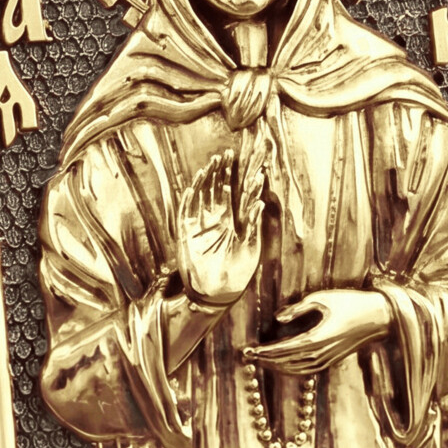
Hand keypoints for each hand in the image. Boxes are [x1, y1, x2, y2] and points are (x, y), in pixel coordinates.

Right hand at [175, 147, 264, 310]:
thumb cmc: (237, 272)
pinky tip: (193, 188)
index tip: (234, 160)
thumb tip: (261, 202)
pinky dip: (189, 201)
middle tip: (223, 154)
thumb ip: (253, 224)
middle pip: (215, 189)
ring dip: (205, 181)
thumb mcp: (251, 247)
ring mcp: (200, 226)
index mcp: (230, 221)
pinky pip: (186, 214)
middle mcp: (214, 220)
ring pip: (201, 197)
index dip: (231, 176)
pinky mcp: (187, 235)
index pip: (230, 192)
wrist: (218, 293)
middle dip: (219, 172)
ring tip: (210, 165)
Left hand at [246, 286, 393, 375]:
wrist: (378, 317)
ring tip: (262, 361)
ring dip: (277, 366)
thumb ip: (298, 308)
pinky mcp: (332, 360)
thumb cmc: (351, 302)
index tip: (250, 350)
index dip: (265, 351)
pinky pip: (307, 370)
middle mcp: (322, 353)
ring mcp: (328, 359)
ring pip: (297, 369)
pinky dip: (292, 369)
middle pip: (287, 361)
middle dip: (266, 360)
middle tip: (248, 357)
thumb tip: (278, 317)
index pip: (284, 349)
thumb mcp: (323, 298)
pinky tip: (283, 365)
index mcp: (318, 338)